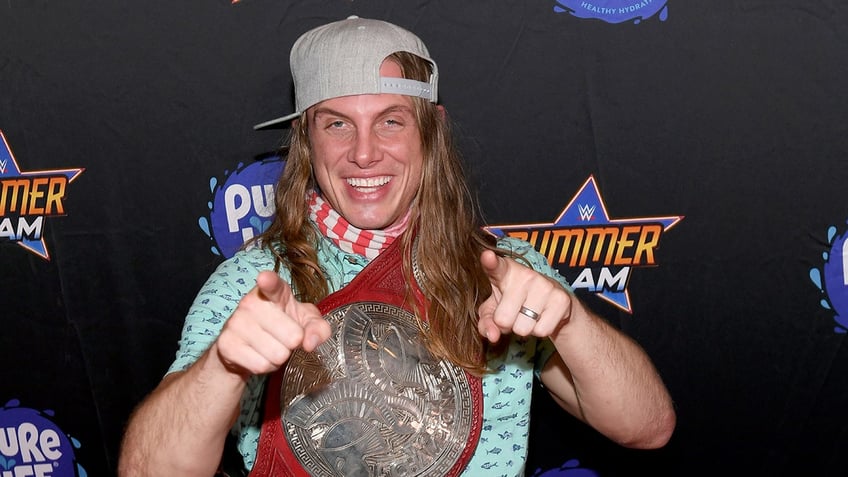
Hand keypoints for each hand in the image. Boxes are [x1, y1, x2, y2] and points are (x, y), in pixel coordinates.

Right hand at [214, 271, 331, 376]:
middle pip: (293, 336)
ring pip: (277, 354)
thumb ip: (318, 327)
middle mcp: (251, 302)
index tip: (265, 279)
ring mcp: (236, 323)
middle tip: (282, 339)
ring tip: (270, 347)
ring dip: (279, 358)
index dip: (269, 282)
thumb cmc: (282, 327)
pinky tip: (258, 356)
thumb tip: (310, 343)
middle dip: (293, 345)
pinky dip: (266, 367)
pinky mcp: (226, 344)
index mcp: (273, 291)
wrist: (246, 347)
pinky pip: (261, 365)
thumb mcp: (306, 322)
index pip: (272, 285)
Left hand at [477, 250, 571, 342]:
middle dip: (507, 325)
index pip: (496, 267)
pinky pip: (541, 331)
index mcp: (505, 272)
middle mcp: (525, 274)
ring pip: (522, 328)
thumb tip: (492, 335)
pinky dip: (540, 330)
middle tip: (515, 313)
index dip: (490, 262)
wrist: (553, 304)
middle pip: (503, 319)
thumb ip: (486, 321)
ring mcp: (545, 285)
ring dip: (524, 328)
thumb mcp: (495, 310)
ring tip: (530, 314)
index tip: (487, 256)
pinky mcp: (561, 299)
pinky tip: (543, 317)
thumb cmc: (515, 303)